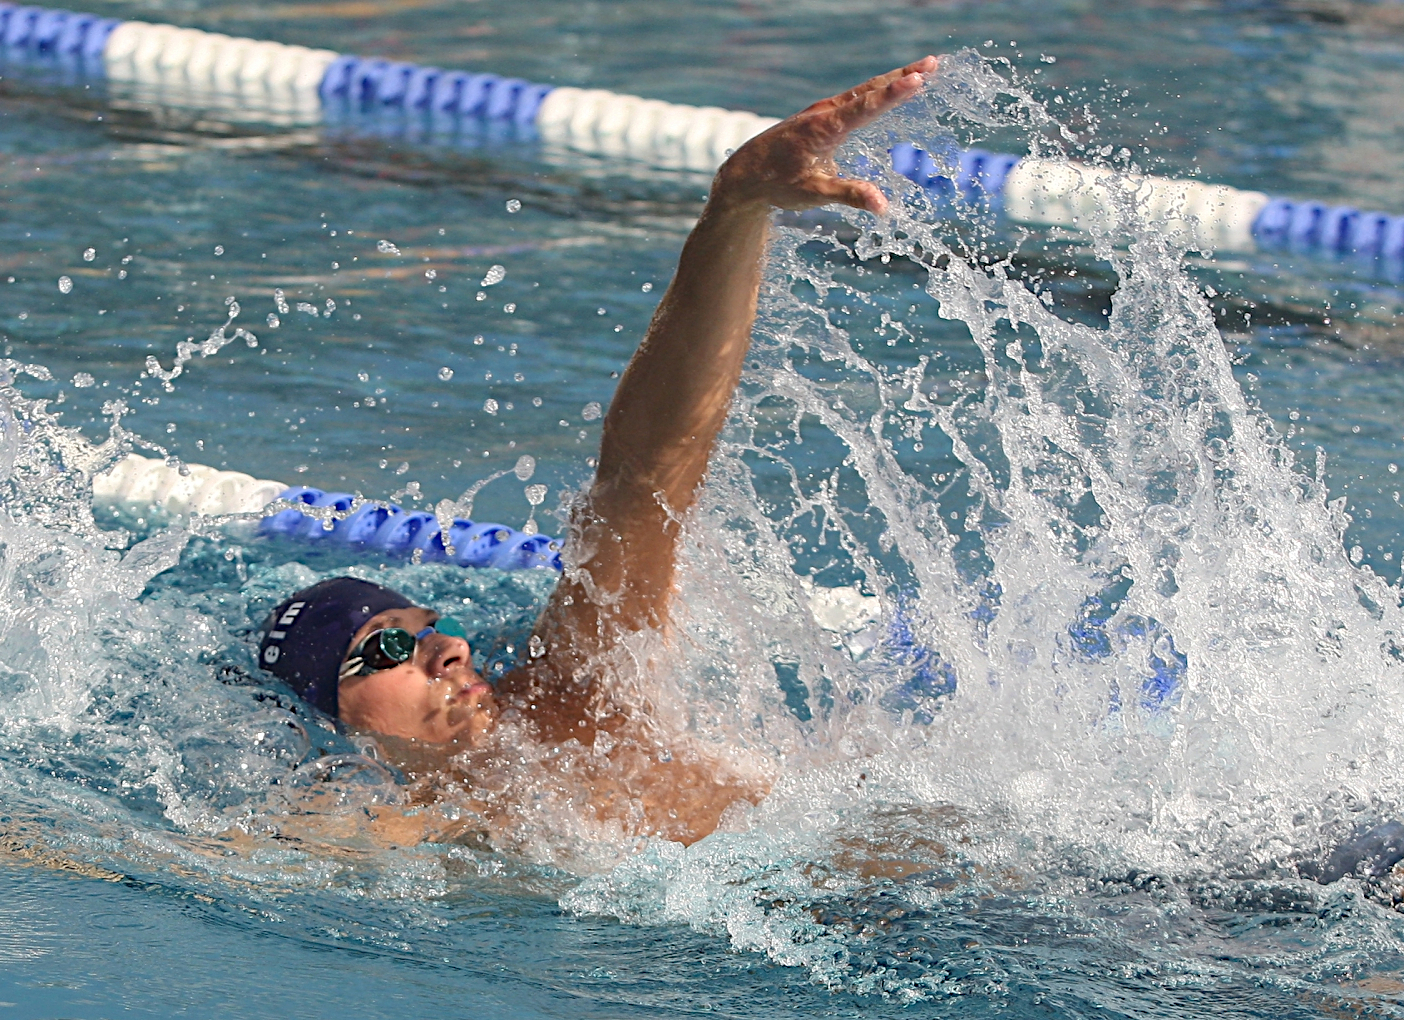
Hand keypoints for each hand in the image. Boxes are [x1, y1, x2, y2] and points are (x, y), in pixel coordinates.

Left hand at [714, 56, 937, 215]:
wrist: (744, 174)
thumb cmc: (776, 183)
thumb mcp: (813, 194)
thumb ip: (849, 195)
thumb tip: (883, 206)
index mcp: (824, 127)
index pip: (867, 106)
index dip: (894, 93)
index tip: (919, 78)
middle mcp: (824, 113)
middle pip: (870, 90)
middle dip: (903, 77)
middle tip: (933, 64)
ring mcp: (822, 112)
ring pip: (862, 92)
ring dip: (892, 80)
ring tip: (921, 71)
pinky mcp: (820, 118)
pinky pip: (854, 99)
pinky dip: (876, 92)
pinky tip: (887, 91)